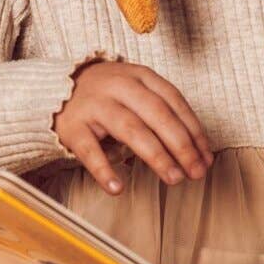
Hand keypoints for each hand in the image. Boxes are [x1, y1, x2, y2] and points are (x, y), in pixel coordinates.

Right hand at [53, 59, 214, 194]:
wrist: (57, 89)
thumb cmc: (109, 96)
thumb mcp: (137, 92)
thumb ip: (164, 116)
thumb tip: (200, 154)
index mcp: (139, 76)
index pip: (174, 101)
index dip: (194, 130)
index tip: (206, 157)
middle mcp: (118, 85)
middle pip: (157, 114)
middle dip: (181, 145)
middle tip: (196, 172)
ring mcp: (94, 104)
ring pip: (131, 129)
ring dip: (156, 156)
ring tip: (173, 178)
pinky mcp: (73, 126)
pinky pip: (90, 150)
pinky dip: (104, 170)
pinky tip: (117, 188)